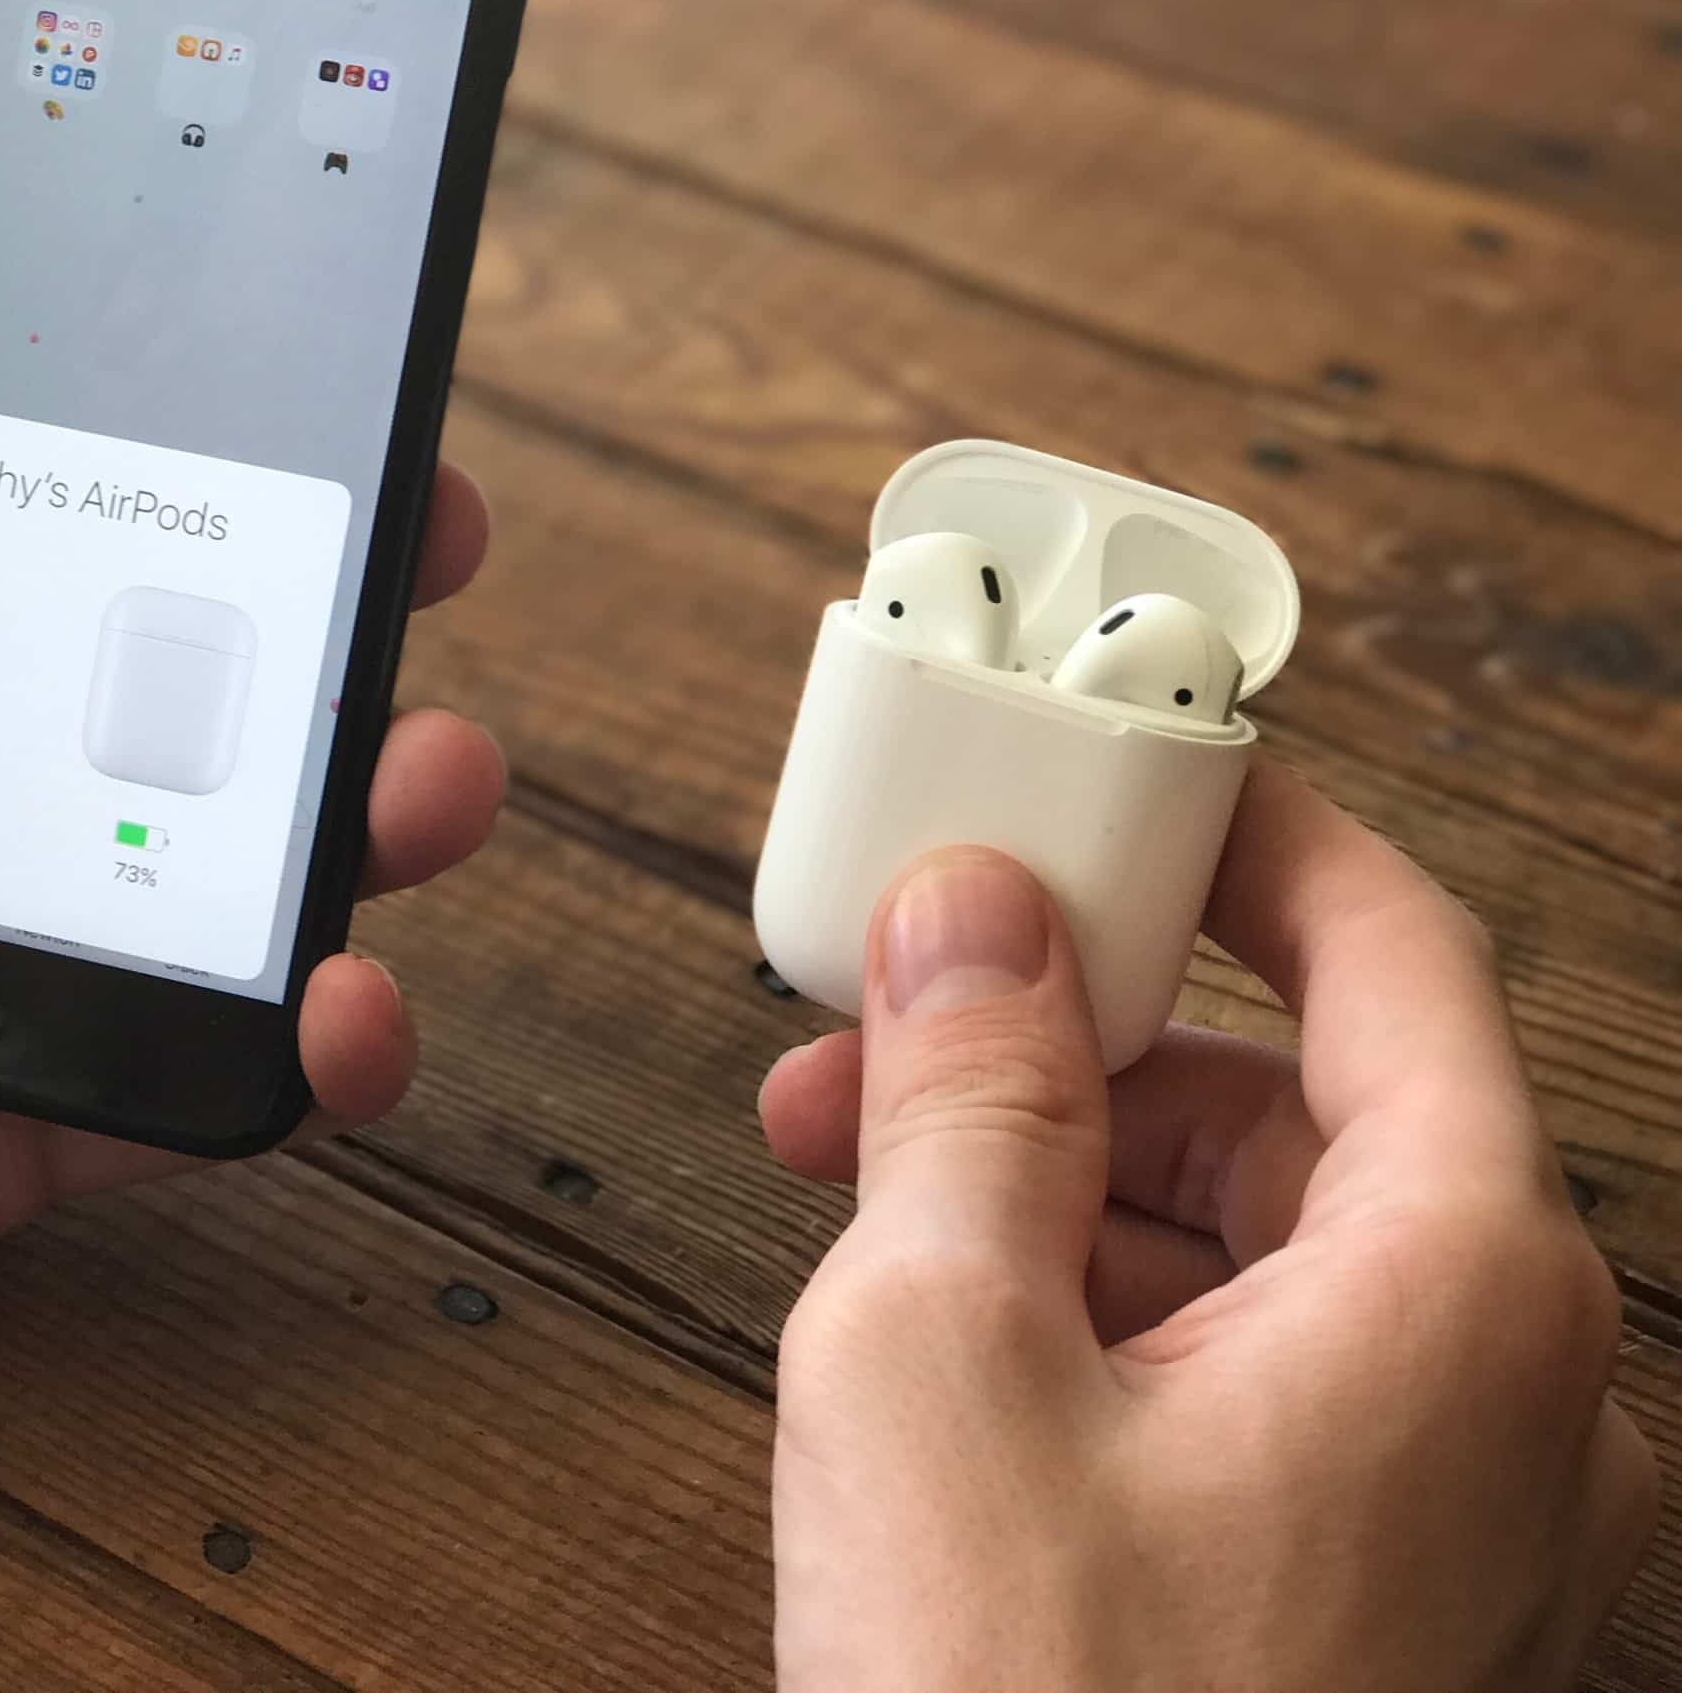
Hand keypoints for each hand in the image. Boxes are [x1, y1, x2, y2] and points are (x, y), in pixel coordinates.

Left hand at [0, 164, 504, 1492]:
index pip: (35, 510)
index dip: (179, 446)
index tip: (301, 383)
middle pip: (169, 674)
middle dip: (327, 606)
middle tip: (426, 548)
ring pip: (225, 868)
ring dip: (368, 808)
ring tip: (432, 771)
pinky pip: (197, 1077)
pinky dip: (310, 1048)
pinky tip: (349, 1001)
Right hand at [756, 764, 1660, 1691]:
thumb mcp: (936, 1350)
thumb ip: (963, 1094)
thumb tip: (973, 921)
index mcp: (1464, 1290)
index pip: (1394, 954)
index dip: (1245, 840)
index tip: (1126, 777)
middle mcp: (1518, 1396)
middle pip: (1303, 1108)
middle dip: (1077, 1041)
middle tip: (894, 1013)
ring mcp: (1459, 1517)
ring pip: (1260, 1251)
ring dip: (1058, 1181)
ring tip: (862, 1175)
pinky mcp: (1373, 1601)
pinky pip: (1253, 1383)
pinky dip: (1099, 1316)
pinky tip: (941, 1325)